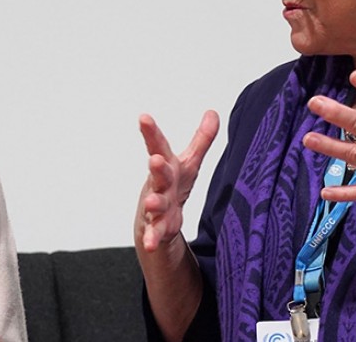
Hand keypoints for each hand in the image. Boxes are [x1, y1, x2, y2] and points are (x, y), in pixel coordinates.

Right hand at [135, 111, 218, 251]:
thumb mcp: (189, 162)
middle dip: (156, 167)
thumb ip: (201, 139)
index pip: (158, 145)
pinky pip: (155, 233)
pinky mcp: (158, 227)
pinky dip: (152, 238)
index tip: (143, 117)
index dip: (151, 131)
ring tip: (151, 202)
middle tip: (154, 159)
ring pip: (154, 204)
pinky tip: (151, 243)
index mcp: (167, 166)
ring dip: (153, 202)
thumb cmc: (174, 185)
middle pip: (158, 174)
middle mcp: (159, 184)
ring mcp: (157, 206)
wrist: (157, 218)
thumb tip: (213, 112)